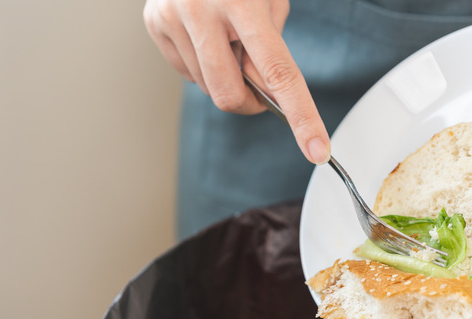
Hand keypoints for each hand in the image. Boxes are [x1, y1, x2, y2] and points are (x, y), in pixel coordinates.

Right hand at [143, 0, 330, 163]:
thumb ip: (270, 46)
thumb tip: (263, 91)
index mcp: (243, 4)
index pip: (279, 74)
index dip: (302, 117)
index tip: (317, 151)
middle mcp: (202, 11)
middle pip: (230, 95)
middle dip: (250, 102)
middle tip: (259, 87)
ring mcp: (172, 17)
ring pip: (206, 87)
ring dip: (224, 75)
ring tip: (225, 35)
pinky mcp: (154, 22)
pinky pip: (185, 72)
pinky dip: (202, 65)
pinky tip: (205, 35)